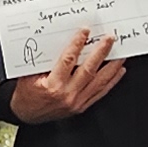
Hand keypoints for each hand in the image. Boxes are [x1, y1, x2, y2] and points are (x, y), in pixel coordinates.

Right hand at [8, 27, 124, 122]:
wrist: (26, 114)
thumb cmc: (26, 94)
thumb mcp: (28, 75)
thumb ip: (43, 60)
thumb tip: (57, 41)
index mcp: (52, 86)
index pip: (68, 60)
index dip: (77, 44)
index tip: (85, 32)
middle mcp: (67, 95)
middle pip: (88, 70)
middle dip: (101, 52)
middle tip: (109, 39)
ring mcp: (76, 102)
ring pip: (99, 82)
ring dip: (112, 66)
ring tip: (121, 54)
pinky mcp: (81, 107)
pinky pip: (100, 93)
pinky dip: (111, 81)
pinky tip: (119, 71)